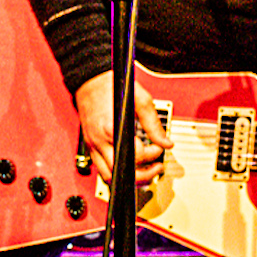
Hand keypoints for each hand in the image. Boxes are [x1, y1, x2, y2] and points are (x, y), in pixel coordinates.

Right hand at [73, 72, 171, 186]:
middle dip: (144, 174)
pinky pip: (101, 168)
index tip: (159, 146)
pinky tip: (128, 162)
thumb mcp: (140, 100)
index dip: (154, 153)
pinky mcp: (89, 145)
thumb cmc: (112, 86)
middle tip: (156, 167)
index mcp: (113, 129)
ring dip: (128, 178)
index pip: (138, 155)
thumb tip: (166, 142)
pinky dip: (116, 171)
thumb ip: (154, 125)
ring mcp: (92, 145)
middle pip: (122, 173)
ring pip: (108, 176)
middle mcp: (100, 141)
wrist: (90, 79)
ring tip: (144, 170)